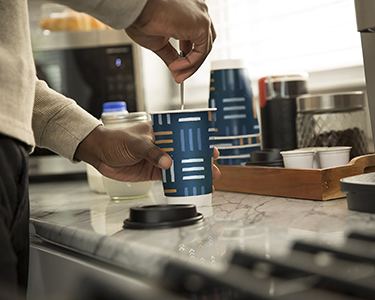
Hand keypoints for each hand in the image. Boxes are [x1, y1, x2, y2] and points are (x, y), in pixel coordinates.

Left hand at [75, 124, 220, 181]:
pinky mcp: (153, 172)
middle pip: (187, 153)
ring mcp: (159, 159)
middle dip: (201, 161)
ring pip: (181, 167)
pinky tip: (189, 187)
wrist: (99, 153)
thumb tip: (168, 163)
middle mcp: (163, 145)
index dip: (200, 142)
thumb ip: (151, 151)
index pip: (185, 135)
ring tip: (207, 180)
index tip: (211, 149)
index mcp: (162, 132)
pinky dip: (179, 183)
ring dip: (193, 174)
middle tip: (213, 169)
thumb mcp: (135, 142)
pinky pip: (170, 178)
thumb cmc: (115, 139)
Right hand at [126, 0, 215, 82]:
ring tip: (177, 73)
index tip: (178, 66)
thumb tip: (177, 70)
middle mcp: (197, 10)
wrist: (135, 8)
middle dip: (193, 61)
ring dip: (191, 65)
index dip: (189, 54)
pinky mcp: (202, 23)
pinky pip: (202, 51)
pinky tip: (176, 66)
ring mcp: (201, 15)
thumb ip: (172, 56)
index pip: (197, 36)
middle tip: (180, 74)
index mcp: (189, 10)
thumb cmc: (141, 15)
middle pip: (204, 42)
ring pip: (204, 48)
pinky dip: (191, 63)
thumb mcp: (159, 41)